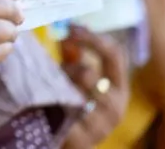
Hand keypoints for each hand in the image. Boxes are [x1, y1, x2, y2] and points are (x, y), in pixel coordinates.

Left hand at [60, 27, 128, 147]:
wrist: (71, 143)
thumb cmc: (74, 108)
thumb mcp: (78, 80)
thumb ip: (75, 57)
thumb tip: (67, 30)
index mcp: (120, 88)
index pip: (115, 54)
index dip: (92, 37)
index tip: (71, 28)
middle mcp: (115, 106)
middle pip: (89, 72)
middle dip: (66, 64)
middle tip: (54, 69)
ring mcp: (100, 124)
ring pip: (73, 91)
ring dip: (57, 84)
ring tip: (51, 89)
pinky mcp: (82, 137)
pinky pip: (62, 109)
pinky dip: (51, 99)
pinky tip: (44, 99)